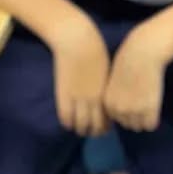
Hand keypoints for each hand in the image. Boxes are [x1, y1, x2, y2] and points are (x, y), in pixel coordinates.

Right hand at [46, 13, 111, 136]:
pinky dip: (67, 123)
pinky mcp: (64, 94)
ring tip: (79, 129)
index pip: (108, 119)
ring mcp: (78, 98)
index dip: (105, 127)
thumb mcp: (106, 72)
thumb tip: (104, 100)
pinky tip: (68, 123)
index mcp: (106, 94)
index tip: (103, 128)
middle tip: (91, 132)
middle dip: (94, 132)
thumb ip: (105, 88)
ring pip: (80, 125)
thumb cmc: (95, 52)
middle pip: (95, 125)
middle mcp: (94, 100)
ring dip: (80, 130)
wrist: (78, 41)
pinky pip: (65, 116)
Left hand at [104, 24, 170, 131]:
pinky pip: (151, 125)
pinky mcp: (148, 109)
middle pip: (129, 125)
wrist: (142, 53)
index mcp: (108, 103)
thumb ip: (116, 100)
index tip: (133, 96)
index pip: (118, 119)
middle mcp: (118, 110)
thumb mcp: (114, 83)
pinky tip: (154, 103)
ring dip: (145, 117)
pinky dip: (154, 118)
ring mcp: (133, 111)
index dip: (127, 110)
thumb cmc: (130, 63)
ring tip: (148, 98)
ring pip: (140, 127)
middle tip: (142, 97)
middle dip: (136, 115)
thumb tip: (123, 115)